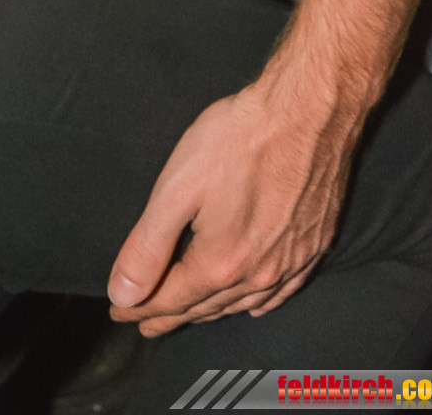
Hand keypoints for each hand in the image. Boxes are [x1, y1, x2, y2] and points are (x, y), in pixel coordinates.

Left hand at [107, 62, 361, 334]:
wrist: (309, 111)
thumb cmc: (241, 138)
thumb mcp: (177, 187)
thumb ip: (148, 245)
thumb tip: (124, 292)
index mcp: (221, 262)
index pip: (170, 299)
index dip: (138, 307)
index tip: (118, 311)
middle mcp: (259, 272)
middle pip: (205, 306)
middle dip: (170, 314)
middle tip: (143, 320)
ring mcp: (292, 261)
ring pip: (241, 303)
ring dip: (210, 311)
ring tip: (186, 314)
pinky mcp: (314, 244)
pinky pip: (281, 292)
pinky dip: (257, 302)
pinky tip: (251, 303)